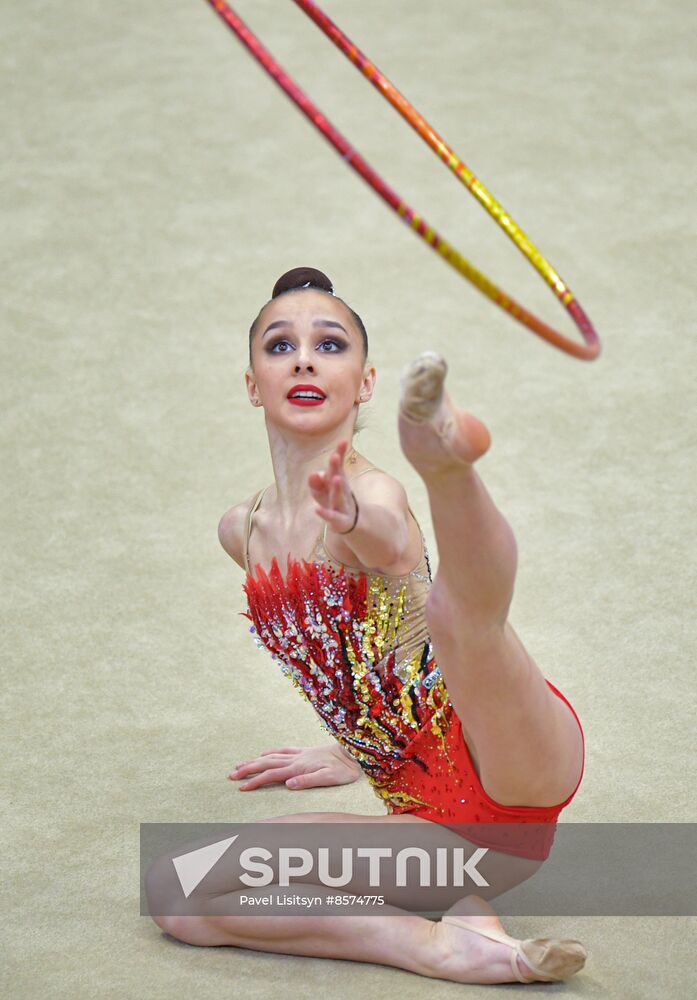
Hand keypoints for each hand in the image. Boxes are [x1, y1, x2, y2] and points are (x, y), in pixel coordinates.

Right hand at [228, 745, 362, 790]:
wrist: (354, 751)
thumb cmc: (344, 769)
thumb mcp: (329, 778)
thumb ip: (308, 781)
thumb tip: (288, 784)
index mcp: (299, 768)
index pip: (272, 775)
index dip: (255, 781)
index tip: (241, 787)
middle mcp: (296, 759)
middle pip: (266, 764)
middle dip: (248, 769)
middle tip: (231, 775)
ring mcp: (300, 754)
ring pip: (272, 756)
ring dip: (255, 761)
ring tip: (240, 764)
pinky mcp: (305, 751)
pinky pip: (283, 750)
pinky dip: (271, 752)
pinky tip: (264, 753)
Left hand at [308, 440, 357, 533]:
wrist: (351, 522)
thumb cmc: (335, 502)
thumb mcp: (325, 491)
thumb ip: (317, 482)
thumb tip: (313, 474)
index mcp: (337, 482)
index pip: (336, 467)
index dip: (339, 454)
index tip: (343, 442)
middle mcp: (340, 492)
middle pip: (337, 479)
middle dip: (336, 468)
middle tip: (335, 456)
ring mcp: (342, 507)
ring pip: (338, 497)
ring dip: (337, 488)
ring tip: (335, 478)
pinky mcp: (340, 521)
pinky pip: (332, 517)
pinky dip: (325, 514)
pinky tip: (316, 510)